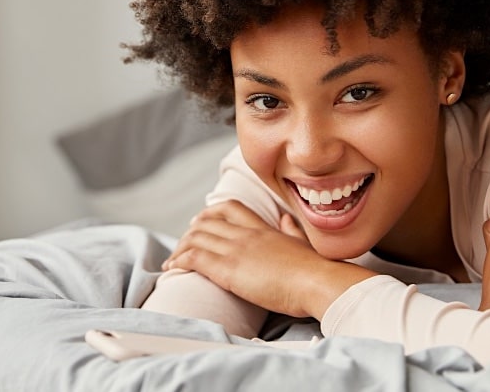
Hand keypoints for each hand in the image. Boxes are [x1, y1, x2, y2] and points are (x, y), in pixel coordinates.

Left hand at [163, 201, 372, 317]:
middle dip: (190, 232)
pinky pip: (194, 258)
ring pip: (196, 238)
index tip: (201, 221)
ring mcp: (236, 250)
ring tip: (172, 261)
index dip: (211, 212)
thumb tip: (286, 219)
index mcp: (263, 228)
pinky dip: (179, 261)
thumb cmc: (315, 269)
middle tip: (182, 245)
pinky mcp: (228, 269)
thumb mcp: (302, 243)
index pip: (230, 207)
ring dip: (180, 248)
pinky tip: (173, 269)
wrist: (317, 281)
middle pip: (207, 222)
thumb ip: (291, 230)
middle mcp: (246, 235)